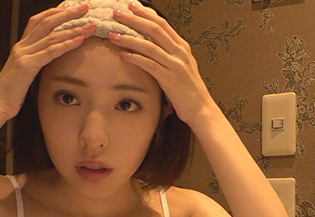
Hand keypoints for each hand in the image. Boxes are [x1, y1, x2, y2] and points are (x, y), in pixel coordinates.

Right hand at [0, 5, 94, 123]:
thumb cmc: (11, 93)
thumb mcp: (25, 74)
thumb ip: (36, 63)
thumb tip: (50, 60)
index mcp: (21, 47)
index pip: (38, 21)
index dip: (55, 12)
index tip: (71, 7)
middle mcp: (21, 47)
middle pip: (46, 22)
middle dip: (67, 13)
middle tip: (84, 7)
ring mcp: (23, 54)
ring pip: (51, 35)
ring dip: (73, 29)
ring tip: (89, 25)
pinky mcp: (27, 66)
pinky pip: (50, 52)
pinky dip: (66, 45)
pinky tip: (79, 41)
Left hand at [109, 3, 217, 126]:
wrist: (201, 109)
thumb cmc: (189, 90)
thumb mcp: (182, 66)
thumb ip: (169, 54)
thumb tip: (151, 44)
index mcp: (182, 47)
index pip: (162, 24)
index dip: (145, 13)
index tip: (131, 6)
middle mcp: (180, 52)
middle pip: (154, 29)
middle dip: (134, 19)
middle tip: (117, 13)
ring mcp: (176, 65)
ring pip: (149, 46)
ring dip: (129, 39)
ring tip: (113, 34)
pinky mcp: (170, 79)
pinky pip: (149, 65)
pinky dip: (135, 58)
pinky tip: (123, 55)